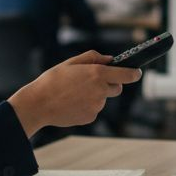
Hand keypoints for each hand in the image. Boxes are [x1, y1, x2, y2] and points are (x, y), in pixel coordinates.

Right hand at [7, 50, 142, 136]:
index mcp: (97, 74)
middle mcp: (100, 91)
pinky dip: (87, 105)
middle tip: (92, 81)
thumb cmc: (53, 80)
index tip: (136, 73)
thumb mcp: (71, 62)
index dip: (134, 73)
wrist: (39, 104)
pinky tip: (72, 102)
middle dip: (109, 84)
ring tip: (75, 93)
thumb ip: (93, 58)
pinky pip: (94, 109)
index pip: (127, 75)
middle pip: (117, 88)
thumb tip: (109, 59)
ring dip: (95, 95)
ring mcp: (96, 106)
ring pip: (103, 99)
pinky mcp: (90, 117)